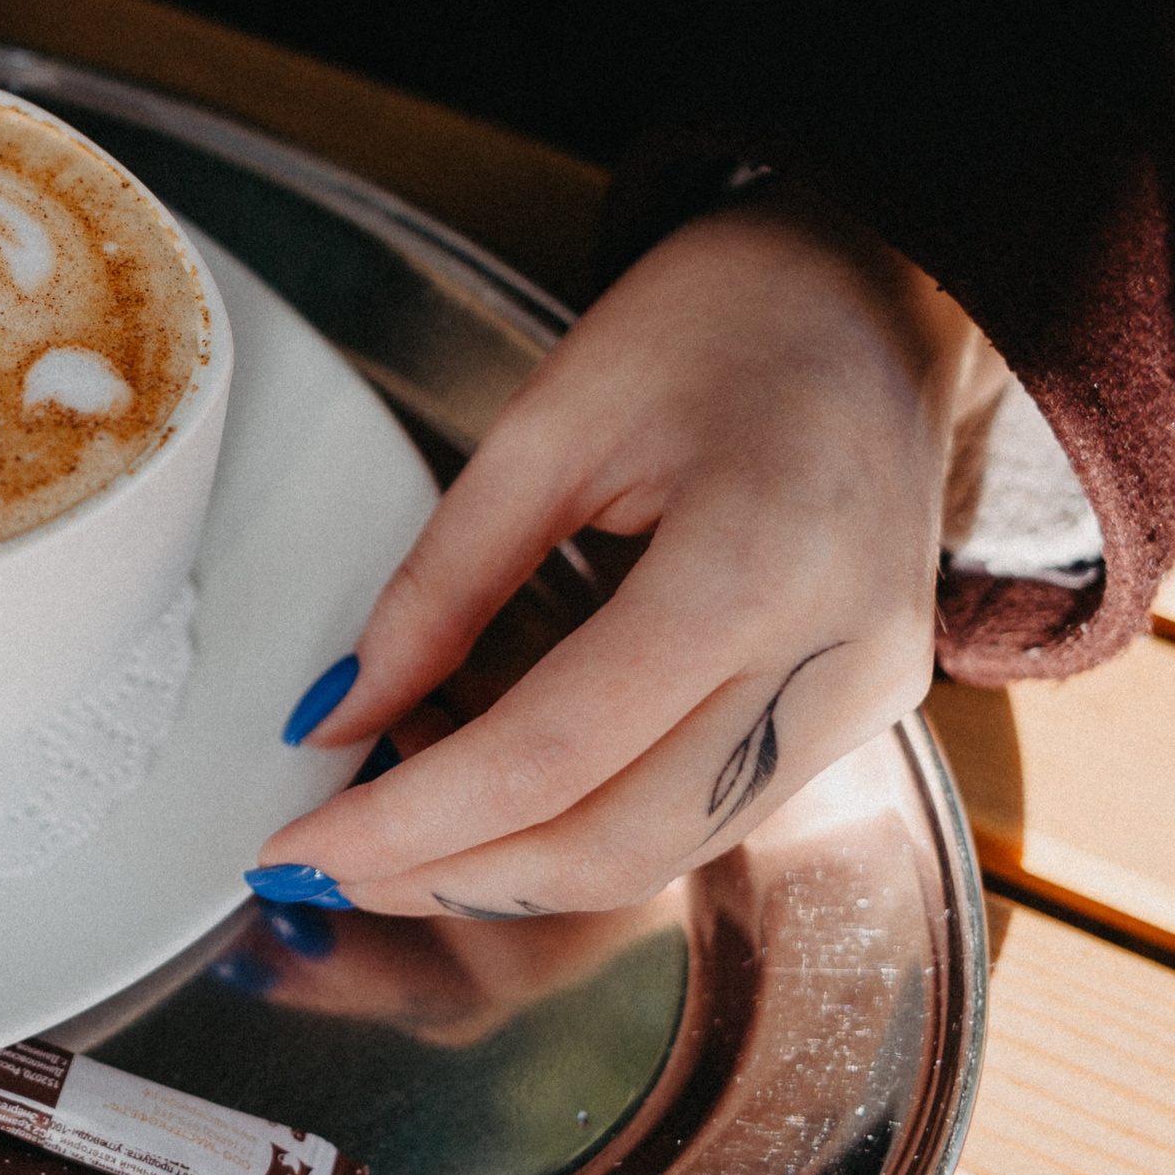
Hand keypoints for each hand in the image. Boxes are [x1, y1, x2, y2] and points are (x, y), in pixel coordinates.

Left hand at [256, 192, 1000, 915]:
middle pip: (613, 844)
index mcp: (753, 568)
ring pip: (660, 855)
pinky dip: (580, 826)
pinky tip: (487, 796)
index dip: (409, 820)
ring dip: (508, 870)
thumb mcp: (547, 424)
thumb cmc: (717, 323)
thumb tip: (336, 713)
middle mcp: (830, 665)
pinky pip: (702, 818)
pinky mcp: (854, 718)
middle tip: (319, 867)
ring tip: (383, 833)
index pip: (550, 755)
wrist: (877, 299)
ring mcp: (860, 704)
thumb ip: (438, 583)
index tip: (297, 847)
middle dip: (448, 876)